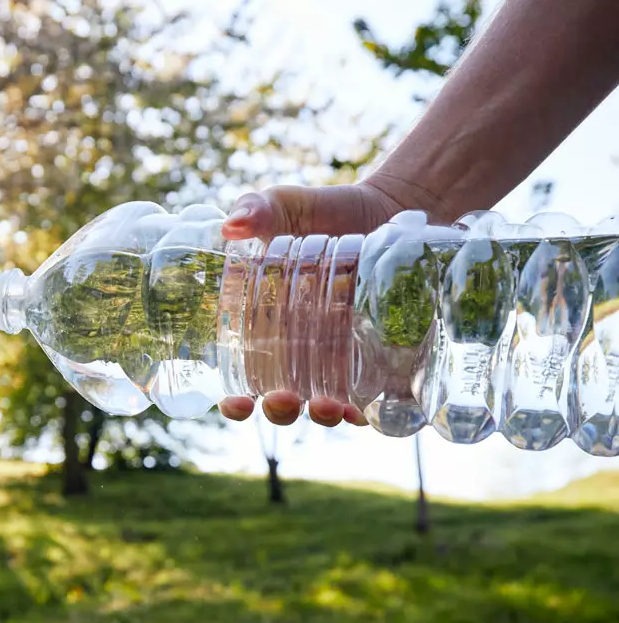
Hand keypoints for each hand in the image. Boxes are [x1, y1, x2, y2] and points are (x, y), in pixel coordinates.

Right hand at [215, 180, 416, 427]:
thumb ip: (256, 210)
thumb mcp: (286, 206)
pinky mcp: (384, 358)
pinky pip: (377, 398)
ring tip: (329, 407)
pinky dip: (372, 411)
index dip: (235, 402)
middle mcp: (302, 355)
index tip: (235, 403)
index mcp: (265, 330)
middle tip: (284, 399)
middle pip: (284, 403)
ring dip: (325, 416)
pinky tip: (369, 410)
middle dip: (282, 410)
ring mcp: (343, 361)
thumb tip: (231, 225)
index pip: (241, 380)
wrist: (391, 208)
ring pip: (329, 408)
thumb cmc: (326, 212)